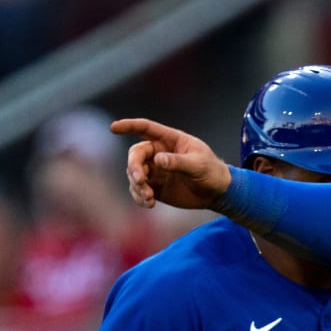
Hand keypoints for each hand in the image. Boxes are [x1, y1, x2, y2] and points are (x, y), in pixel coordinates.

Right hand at [110, 118, 231, 209]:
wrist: (216, 192)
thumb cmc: (210, 171)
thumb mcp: (198, 165)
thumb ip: (178, 162)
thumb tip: (158, 160)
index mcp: (169, 140)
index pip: (145, 128)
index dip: (129, 126)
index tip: (114, 128)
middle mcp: (158, 153)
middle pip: (136, 155)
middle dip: (134, 167)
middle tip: (140, 180)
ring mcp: (155, 170)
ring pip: (134, 174)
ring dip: (137, 186)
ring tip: (149, 197)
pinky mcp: (155, 187)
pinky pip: (139, 190)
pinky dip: (139, 197)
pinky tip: (149, 204)